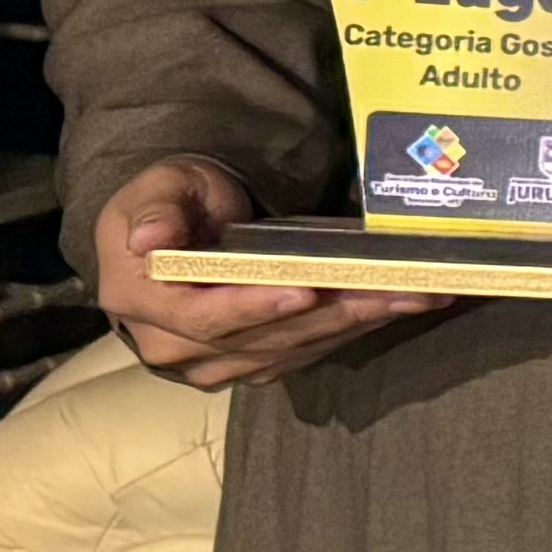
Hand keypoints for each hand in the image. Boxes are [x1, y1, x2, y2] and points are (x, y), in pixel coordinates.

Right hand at [94, 154, 434, 390]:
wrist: (184, 225)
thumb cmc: (175, 200)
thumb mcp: (162, 186)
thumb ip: (157, 209)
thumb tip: (150, 240)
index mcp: (138, 299)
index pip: (201, 317)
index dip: (253, 307)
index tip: (305, 290)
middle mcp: (171, 344)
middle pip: (260, 339)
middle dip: (331, 313)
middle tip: (393, 291)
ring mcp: (211, 363)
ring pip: (290, 350)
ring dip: (354, 324)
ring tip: (412, 297)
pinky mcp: (248, 366)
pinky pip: (303, 354)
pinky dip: (349, 331)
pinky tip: (393, 309)